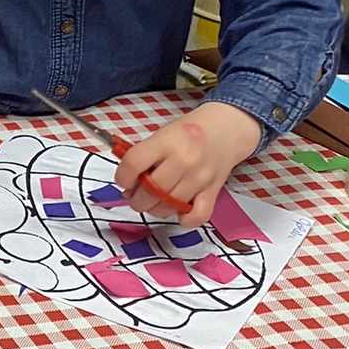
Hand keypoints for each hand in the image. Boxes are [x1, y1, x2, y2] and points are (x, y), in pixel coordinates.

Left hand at [112, 101, 262, 226]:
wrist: (226, 129)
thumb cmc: (188, 133)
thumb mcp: (161, 135)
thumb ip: (144, 156)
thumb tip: (128, 184)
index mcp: (166, 142)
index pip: (134, 164)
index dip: (122, 176)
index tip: (123, 180)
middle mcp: (183, 161)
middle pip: (149, 192)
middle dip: (136, 199)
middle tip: (136, 194)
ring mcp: (199, 178)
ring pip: (168, 207)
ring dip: (154, 209)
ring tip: (153, 201)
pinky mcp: (213, 191)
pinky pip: (197, 215)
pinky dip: (185, 220)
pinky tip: (177, 212)